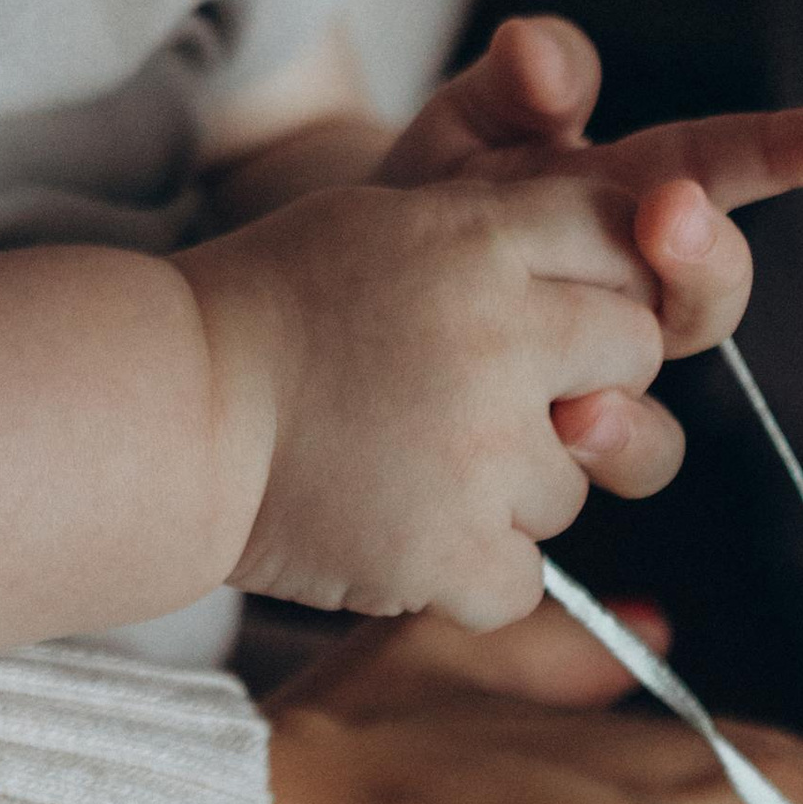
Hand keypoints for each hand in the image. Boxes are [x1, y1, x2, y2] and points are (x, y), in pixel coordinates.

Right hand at [178, 156, 678, 626]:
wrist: (169, 412)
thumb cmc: (266, 311)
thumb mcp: (382, 224)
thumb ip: (493, 236)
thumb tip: (608, 265)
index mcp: (477, 241)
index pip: (619, 233)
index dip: (594, 276)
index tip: (549, 307)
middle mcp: (499, 337)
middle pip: (633, 353)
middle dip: (584, 378)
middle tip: (494, 395)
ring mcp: (482, 451)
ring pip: (575, 483)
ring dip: (511, 487)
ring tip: (411, 464)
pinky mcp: (454, 551)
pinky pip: (523, 580)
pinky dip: (467, 572)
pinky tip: (400, 530)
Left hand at [379, 15, 802, 480]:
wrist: (354, 286)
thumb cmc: (436, 192)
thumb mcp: (471, 119)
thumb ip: (521, 80)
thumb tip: (539, 52)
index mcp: (632, 193)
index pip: (733, 165)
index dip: (799, 148)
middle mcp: (635, 289)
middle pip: (713, 289)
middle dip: (702, 255)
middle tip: (671, 214)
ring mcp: (599, 370)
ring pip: (663, 398)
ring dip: (637, 389)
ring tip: (591, 380)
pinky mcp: (554, 438)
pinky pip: (604, 462)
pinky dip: (591, 449)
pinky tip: (556, 430)